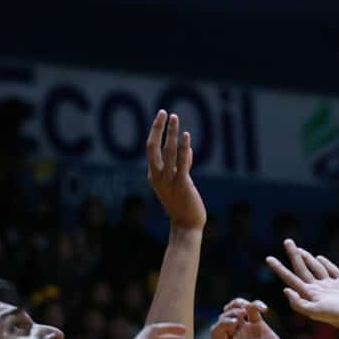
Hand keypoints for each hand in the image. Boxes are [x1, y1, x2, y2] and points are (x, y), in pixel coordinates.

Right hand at [146, 111, 206, 231]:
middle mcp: (158, 176)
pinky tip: (186, 136)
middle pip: (154, 147)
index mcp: (153, 176)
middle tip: (163, 112)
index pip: (151, 149)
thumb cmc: (182, 205)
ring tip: (174, 117)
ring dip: (171, 133)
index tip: (161, 117)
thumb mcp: (178, 184)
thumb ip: (181, 167)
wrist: (186, 225)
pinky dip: (184, 149)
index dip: (156, 132)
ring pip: (168, 152)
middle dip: (158, 128)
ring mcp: (169, 181)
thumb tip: (187, 150)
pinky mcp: (182, 185)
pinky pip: (182, 163)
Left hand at [201, 299, 295, 338]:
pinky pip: (254, 310)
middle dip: (230, 313)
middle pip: (224, 317)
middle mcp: (234, 338)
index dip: (222, 323)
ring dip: (239, 304)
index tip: (234, 324)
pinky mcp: (260, 326)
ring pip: (237, 310)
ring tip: (247, 307)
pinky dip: (256, 305)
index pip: (216, 330)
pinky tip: (263, 309)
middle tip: (241, 315)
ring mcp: (247, 330)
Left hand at [266, 241, 338, 329]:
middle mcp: (317, 288)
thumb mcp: (315, 311)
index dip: (279, 268)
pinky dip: (325, 263)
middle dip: (293, 255)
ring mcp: (329, 285)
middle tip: (287, 241)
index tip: (268, 258)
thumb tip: (285, 290)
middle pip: (301, 268)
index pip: (291, 278)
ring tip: (299, 250)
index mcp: (309, 294)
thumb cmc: (337, 315)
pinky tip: (319, 258)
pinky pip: (332, 270)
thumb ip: (299, 303)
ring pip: (315, 268)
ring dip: (307, 258)